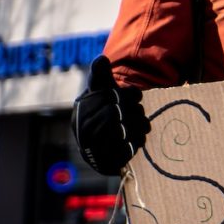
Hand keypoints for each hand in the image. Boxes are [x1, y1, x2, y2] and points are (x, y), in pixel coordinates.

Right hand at [72, 56, 149, 175]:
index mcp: (80, 112)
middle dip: (134, 111)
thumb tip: (101, 59)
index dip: (128, 96)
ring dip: (138, 126)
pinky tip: (139, 137)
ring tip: (143, 123)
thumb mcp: (101, 90)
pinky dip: (137, 142)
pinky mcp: (106, 165)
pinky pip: (127, 152)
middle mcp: (82, 133)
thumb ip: (100, 75)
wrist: (102, 141)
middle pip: (116, 116)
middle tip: (140, 110)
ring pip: (123, 134)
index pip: (108, 100)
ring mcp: (93, 150)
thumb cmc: (103, 109)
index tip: (137, 94)